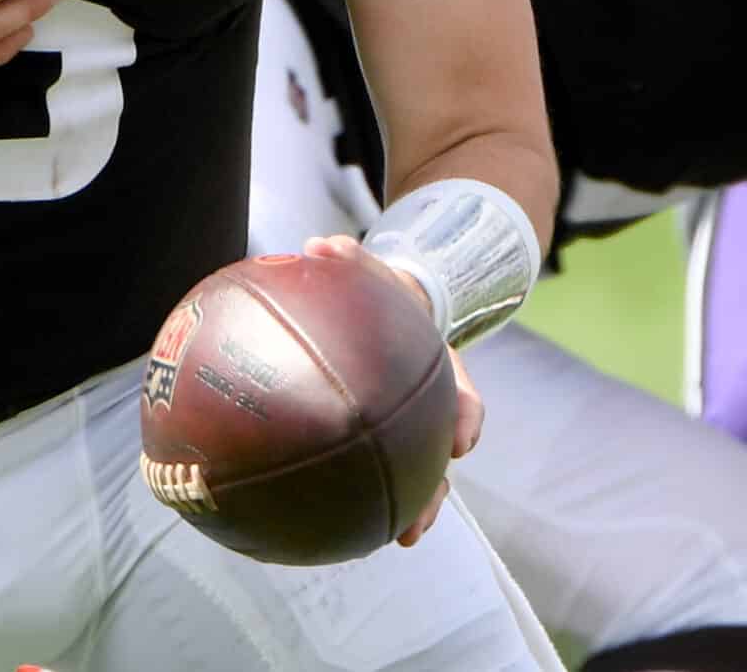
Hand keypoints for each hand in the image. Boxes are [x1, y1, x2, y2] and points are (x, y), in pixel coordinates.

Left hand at [302, 234, 482, 547]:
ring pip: (420, 470)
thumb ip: (350, 260)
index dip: (464, 419)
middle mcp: (430, 402)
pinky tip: (340, 515)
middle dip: (434, 489)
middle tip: (418, 524)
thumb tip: (320, 245)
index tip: (460, 443)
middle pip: (441, 452)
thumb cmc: (375, 290)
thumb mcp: (370, 271)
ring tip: (399, 538)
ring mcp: (412, 420)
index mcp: (437, 368)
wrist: (387, 303)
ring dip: (414, 505)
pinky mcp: (385, 433)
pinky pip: (379, 464)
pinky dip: (365, 488)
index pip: (461, 397)